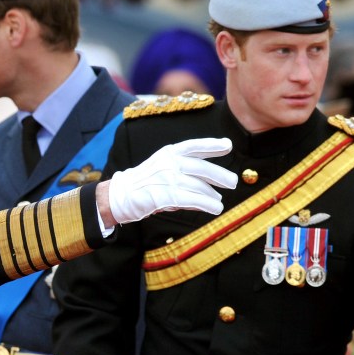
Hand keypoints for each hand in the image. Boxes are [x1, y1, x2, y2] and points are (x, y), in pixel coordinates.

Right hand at [107, 137, 235, 224]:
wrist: (120, 195)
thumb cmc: (144, 183)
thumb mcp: (162, 168)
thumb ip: (183, 171)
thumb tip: (208, 185)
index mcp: (169, 152)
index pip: (194, 146)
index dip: (212, 145)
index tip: (228, 146)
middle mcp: (170, 162)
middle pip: (202, 168)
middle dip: (220, 175)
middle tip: (233, 182)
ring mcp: (168, 178)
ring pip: (199, 186)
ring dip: (213, 195)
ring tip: (219, 203)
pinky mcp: (166, 195)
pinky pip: (193, 200)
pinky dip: (208, 205)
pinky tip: (216, 208)